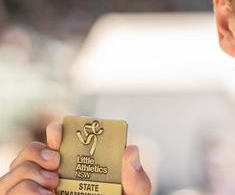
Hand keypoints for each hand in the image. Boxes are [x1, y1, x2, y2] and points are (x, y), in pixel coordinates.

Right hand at [0, 122, 151, 194]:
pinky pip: (7, 194)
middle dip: (36, 152)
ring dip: (28, 176)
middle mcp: (50, 176)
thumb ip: (135, 177)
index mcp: (76, 165)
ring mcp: (34, 192)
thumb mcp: (132, 194)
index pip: (58, 139)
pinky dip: (23, 192)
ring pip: (13, 174)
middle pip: (29, 153)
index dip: (55, 131)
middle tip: (56, 166)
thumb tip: (130, 150)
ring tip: (52, 190)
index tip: (58, 133)